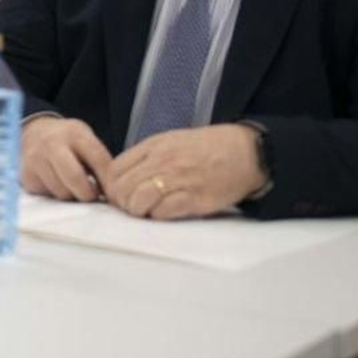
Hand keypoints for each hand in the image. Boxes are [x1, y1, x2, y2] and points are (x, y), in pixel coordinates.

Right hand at [21, 116, 113, 201]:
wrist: (34, 133)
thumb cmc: (68, 142)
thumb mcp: (86, 140)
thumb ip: (100, 162)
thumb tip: (114, 192)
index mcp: (75, 133)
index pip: (99, 160)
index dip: (109, 181)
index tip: (113, 191)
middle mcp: (52, 144)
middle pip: (75, 178)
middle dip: (88, 193)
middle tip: (92, 195)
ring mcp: (36, 159)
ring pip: (61, 191)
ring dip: (71, 194)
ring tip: (72, 185)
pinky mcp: (26, 174)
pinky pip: (47, 194)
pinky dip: (55, 193)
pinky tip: (56, 182)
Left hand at [103, 125, 265, 219]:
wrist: (245, 152)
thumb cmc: (206, 149)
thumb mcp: (170, 141)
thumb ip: (145, 157)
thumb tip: (121, 178)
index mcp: (153, 146)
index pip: (114, 170)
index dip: (111, 186)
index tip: (118, 194)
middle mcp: (162, 161)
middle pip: (122, 188)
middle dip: (122, 202)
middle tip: (132, 207)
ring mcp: (178, 179)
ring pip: (137, 201)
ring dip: (138, 211)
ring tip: (148, 211)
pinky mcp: (194, 198)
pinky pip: (162, 212)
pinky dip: (159, 216)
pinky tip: (166, 212)